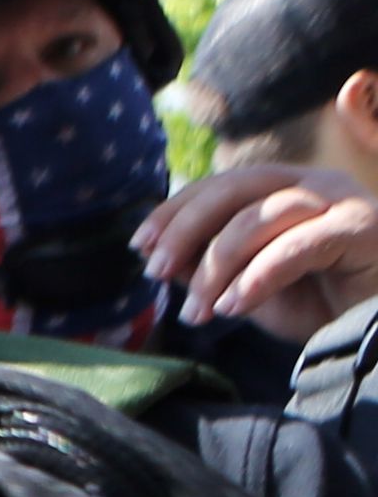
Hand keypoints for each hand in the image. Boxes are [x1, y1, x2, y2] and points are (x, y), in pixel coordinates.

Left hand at [144, 160, 377, 333]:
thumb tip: (162, 258)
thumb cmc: (324, 305)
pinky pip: (297, 245)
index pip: (220, 185)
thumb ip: (211, 270)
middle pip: (234, 189)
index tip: (141, 246)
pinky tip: (232, 307)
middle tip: (155, 272)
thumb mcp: (251, 289)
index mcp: (286, 189)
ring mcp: (342, 201)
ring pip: (260, 217)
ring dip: (217, 267)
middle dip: (186, 230)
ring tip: (198, 312)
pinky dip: (257, 276)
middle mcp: (315, 185)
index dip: (175, 211)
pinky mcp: (363, 228)